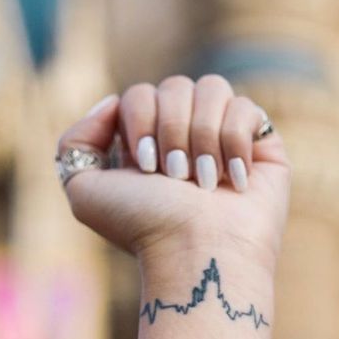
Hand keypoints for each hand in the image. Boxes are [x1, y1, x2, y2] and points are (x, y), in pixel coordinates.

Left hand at [56, 75, 291, 269]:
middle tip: (176, 177)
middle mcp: (185, 134)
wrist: (198, 251)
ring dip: (203, 135)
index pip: (140, 93)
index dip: (141, 121)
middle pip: (175, 86)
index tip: (146, 167)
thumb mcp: (84, 190)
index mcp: (146, 140)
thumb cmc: (144, 227)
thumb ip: (76, 141)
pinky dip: (235, 142)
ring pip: (213, 88)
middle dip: (172, 131)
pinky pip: (247, 108)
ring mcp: (224, 137)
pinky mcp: (262, 144)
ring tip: (204, 181)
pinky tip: (234, 179)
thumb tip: (111, 101)